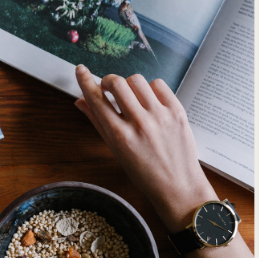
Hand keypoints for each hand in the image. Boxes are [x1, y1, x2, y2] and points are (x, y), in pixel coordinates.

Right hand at [72, 65, 216, 226]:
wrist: (178, 187)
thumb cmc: (145, 174)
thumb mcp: (116, 151)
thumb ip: (98, 123)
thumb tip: (80, 101)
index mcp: (119, 136)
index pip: (96, 99)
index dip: (85, 80)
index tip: (80, 70)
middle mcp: (139, 123)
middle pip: (116, 82)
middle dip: (108, 81)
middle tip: (109, 89)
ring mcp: (160, 116)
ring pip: (137, 80)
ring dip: (129, 85)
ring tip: (132, 97)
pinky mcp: (177, 111)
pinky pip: (158, 84)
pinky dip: (150, 88)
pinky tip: (150, 100)